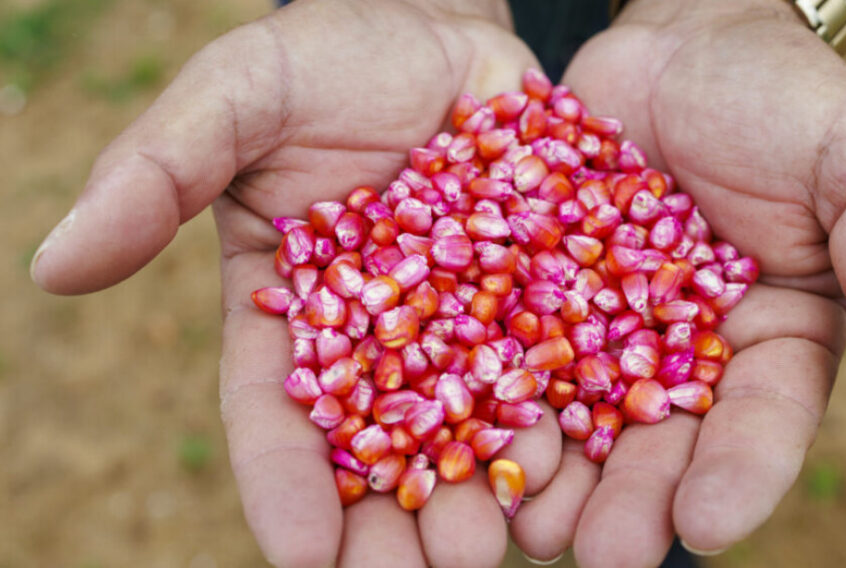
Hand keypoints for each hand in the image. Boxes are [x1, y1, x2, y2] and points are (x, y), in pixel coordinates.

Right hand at [30, 1, 562, 565]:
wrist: (435, 25)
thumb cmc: (324, 56)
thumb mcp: (235, 98)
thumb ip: (155, 174)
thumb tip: (54, 267)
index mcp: (292, 310)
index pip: (276, 414)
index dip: (284, 484)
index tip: (298, 556)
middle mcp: (380, 335)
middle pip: (378, 444)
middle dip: (390, 519)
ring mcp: (466, 320)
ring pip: (468, 426)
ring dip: (478, 493)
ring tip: (487, 549)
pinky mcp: (542, 293)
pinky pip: (552, 367)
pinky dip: (558, 421)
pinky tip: (568, 471)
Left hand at [506, 0, 845, 563]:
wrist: (686, 40)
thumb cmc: (786, 99)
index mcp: (771, 343)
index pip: (763, 424)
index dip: (740, 477)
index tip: (706, 527)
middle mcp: (684, 353)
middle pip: (661, 443)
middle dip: (634, 502)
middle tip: (601, 554)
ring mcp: (605, 327)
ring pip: (580, 416)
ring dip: (556, 477)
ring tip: (528, 525)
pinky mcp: (537, 293)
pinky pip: (509, 348)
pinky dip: (489, 393)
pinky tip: (463, 437)